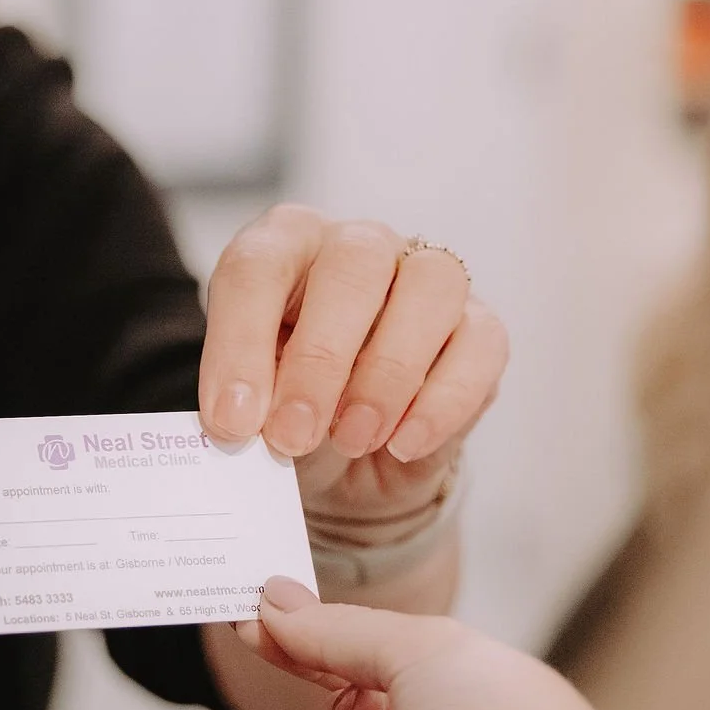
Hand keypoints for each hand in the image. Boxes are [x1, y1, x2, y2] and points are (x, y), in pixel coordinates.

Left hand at [199, 207, 507, 523]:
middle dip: (319, 359)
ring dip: (387, 374)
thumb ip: (246, 405)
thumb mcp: (253, 410)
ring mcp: (426, 278)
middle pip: (352, 265)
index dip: (239, 343)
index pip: (258, 267)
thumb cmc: (293, 412)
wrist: (348, 463)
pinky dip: (442, 402)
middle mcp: (358, 247)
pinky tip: (404, 445)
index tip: (230, 420)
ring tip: (352, 440)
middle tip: (292, 435)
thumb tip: (242, 423)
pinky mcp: (479, 327)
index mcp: (286, 246)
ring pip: (429, 288)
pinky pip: (479, 345)